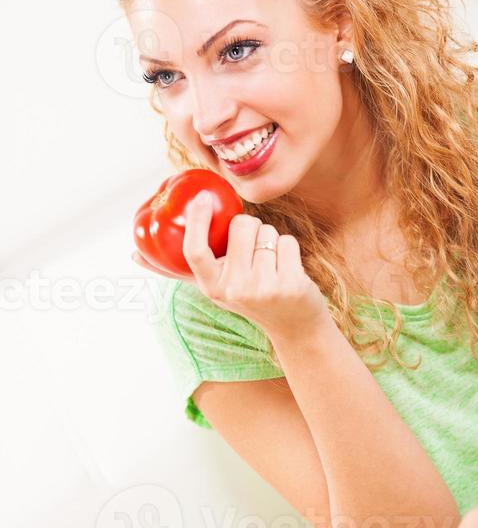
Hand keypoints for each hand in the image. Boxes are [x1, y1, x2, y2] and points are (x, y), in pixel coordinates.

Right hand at [134, 192, 330, 341]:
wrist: (294, 328)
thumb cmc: (249, 298)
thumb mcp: (212, 288)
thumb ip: (179, 270)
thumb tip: (132, 256)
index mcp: (211, 287)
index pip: (195, 251)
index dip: (196, 222)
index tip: (200, 199)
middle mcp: (234, 289)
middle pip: (241, 225)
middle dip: (251, 228)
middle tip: (253, 253)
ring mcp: (263, 288)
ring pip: (267, 231)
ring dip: (271, 240)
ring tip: (271, 266)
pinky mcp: (290, 284)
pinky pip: (287, 242)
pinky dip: (289, 250)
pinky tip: (288, 271)